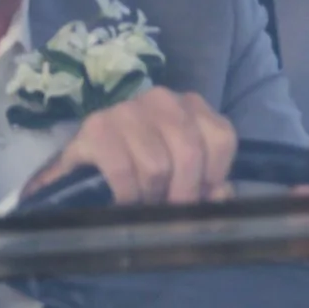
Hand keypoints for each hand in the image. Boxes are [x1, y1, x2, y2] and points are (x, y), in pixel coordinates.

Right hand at [25, 87, 238, 206]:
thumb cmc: (144, 167)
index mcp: (191, 106)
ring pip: (156, 166)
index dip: (213, 176)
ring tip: (144, 200)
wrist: (87, 165)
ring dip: (150, 195)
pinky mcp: (96, 126)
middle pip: (188, 153)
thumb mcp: (183, 173)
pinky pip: (122, 170)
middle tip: (169, 208)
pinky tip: (123, 200)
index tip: (199, 197)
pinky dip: (127, 194)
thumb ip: (209, 183)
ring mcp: (126, 109)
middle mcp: (161, 99)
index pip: (221, 138)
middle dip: (181, 192)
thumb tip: (221, 194)